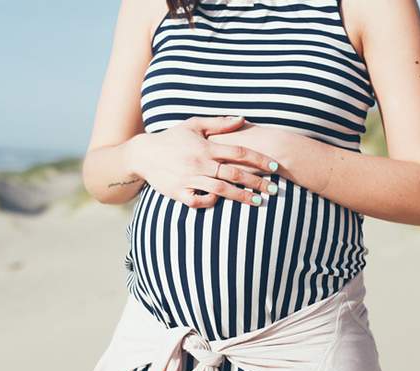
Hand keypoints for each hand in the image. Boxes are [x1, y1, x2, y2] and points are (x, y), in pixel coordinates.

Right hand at [125, 116, 279, 207]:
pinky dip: (210, 202)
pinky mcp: (179, 192)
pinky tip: (221, 202)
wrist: (144, 154)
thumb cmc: (172, 138)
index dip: (259, 159)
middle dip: (257, 182)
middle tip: (274, 190)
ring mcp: (189, 179)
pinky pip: (199, 201)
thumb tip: (243, 119)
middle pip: (234, 173)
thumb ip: (220, 123)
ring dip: (241, 196)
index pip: (239, 152)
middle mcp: (200, 163)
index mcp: (206, 146)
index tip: (275, 167)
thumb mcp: (194, 125)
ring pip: (221, 189)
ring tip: (258, 202)